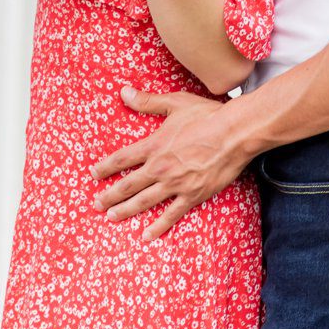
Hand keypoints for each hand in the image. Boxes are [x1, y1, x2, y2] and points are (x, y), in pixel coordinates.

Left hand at [92, 87, 247, 239]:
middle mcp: (160, 167)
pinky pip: (171, 215)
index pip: (122, 159)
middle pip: (127, 184)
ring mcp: (175, 184)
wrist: (234, 134)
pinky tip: (147, 235)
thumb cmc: (206, 115)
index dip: (105, 167)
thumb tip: (124, 93)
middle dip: (109, 195)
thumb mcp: (175, 103)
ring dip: (125, 210)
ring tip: (111, 217)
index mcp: (154, 145)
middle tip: (96, 204)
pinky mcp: (192, 195)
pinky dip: (158, 226)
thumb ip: (148, 101)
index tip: (93, 174)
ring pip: (144, 201)